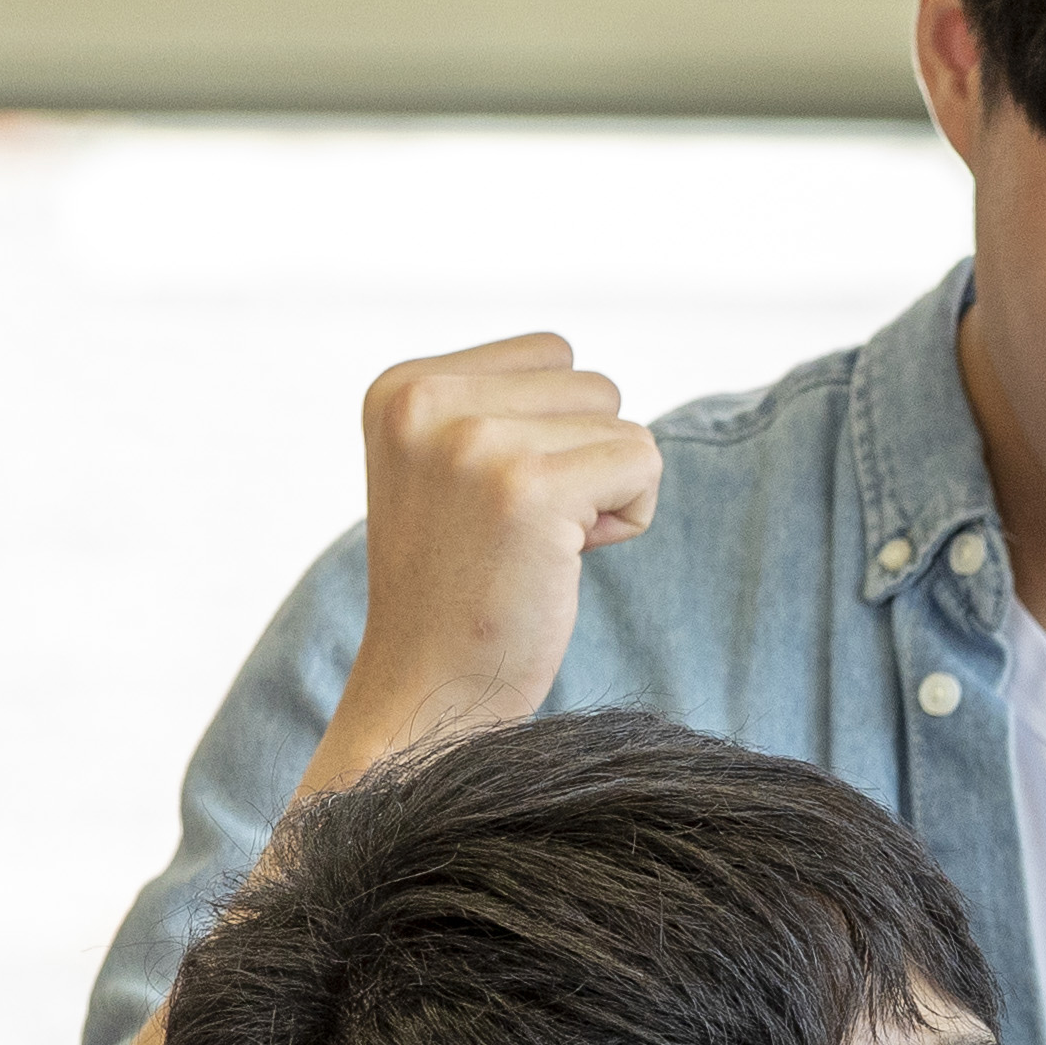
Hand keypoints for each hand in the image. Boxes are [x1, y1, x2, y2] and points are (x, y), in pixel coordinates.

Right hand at [315, 331, 659, 787]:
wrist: (429, 692)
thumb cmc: (459, 590)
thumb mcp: (449, 468)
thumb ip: (499, 406)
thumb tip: (592, 378)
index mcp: (401, 386)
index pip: (549, 352)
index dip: (552, 432)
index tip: (500, 501)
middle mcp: (425, 401)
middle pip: (590, 383)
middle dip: (582, 460)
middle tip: (521, 533)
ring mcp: (472, 441)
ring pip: (620, 420)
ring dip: (606, 489)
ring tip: (539, 547)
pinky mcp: (527, 489)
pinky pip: (644, 460)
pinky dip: (631, 516)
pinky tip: (567, 560)